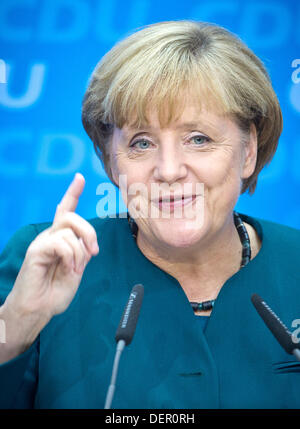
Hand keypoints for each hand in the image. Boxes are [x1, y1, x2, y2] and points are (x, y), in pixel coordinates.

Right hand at [6, 173, 98, 323]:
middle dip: (89, 232)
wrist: (39, 308)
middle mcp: (50, 236)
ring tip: (75, 269)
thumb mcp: (77, 268)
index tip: (80, 177)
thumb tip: (88, 243)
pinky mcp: (37, 250)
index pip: (65, 210)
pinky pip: (61, 243)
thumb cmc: (55, 291)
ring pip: (69, 230)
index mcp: (60, 238)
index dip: (73, 193)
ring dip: (79, 252)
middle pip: (71, 216)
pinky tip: (67, 269)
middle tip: (94, 252)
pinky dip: (70, 258)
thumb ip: (82, 252)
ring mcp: (42, 242)